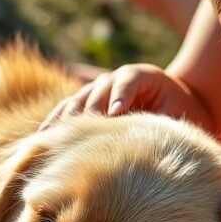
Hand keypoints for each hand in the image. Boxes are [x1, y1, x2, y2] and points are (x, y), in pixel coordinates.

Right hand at [39, 63, 202, 128]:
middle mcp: (114, 78)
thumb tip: (148, 146)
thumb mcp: (178, 116)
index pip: (127, 81)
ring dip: (66, 123)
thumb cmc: (179, 112)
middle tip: (82, 139)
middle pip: (97, 93)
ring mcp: (96, 89)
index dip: (120, 95)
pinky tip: (40, 144)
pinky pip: (63, 113)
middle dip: (89, 114)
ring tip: (54, 144)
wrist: (172, 102)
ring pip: (76, 103)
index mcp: (143, 75)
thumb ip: (163, 123)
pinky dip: (53, 127)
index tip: (116, 113)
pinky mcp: (84, 103)